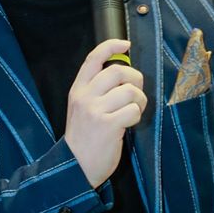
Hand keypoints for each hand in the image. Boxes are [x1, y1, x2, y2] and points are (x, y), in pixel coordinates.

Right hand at [65, 39, 146, 188]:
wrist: (74, 167)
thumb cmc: (84, 138)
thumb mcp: (82, 109)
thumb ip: (96, 91)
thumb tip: (124, 75)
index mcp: (78, 90)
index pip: (93, 59)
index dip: (111, 46)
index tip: (126, 44)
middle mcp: (85, 97)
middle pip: (118, 71)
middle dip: (136, 79)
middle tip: (136, 94)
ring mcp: (95, 111)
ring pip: (130, 92)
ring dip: (139, 101)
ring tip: (133, 111)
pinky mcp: (108, 126)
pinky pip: (133, 111)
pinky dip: (136, 117)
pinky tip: (128, 125)